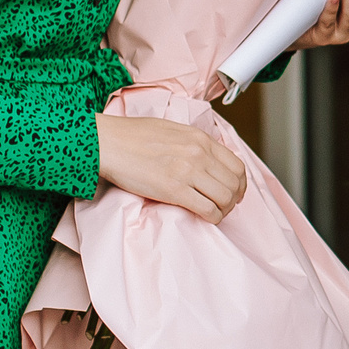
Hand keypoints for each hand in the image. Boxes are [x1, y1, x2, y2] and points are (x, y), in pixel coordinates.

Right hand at [97, 113, 246, 223]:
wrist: (108, 142)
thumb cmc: (133, 136)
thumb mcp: (173, 130)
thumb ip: (193, 143)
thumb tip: (206, 158)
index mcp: (200, 139)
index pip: (237, 165)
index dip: (240, 183)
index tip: (235, 191)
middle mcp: (199, 154)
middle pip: (234, 183)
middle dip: (235, 198)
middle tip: (226, 206)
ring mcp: (188, 172)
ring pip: (225, 197)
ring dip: (224, 209)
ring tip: (215, 213)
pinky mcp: (174, 190)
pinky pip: (207, 208)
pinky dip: (213, 217)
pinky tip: (206, 218)